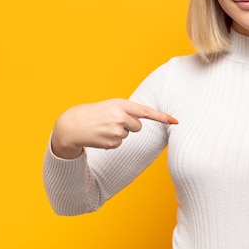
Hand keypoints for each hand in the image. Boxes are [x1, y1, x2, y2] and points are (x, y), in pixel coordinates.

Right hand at [51, 98, 177, 158]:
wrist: (73, 125)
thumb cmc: (95, 113)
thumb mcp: (111, 106)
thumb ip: (128, 110)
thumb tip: (142, 120)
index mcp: (121, 104)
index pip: (146, 111)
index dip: (162, 117)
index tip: (175, 121)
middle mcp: (120, 116)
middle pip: (138, 126)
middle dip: (129, 126)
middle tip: (112, 122)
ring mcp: (116, 130)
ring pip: (128, 135)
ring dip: (118, 133)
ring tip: (103, 128)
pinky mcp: (112, 143)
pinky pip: (120, 143)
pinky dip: (112, 141)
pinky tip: (101, 136)